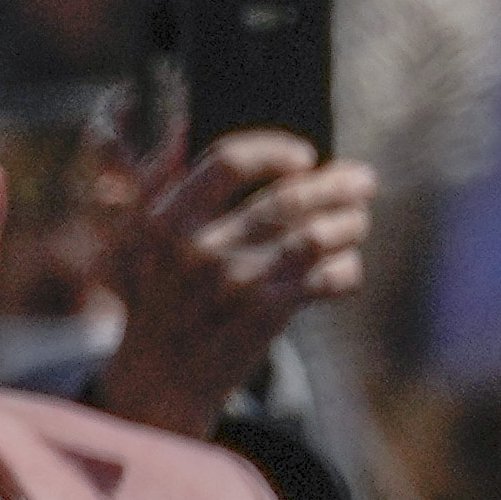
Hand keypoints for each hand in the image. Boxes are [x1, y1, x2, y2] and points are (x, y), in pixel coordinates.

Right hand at [91, 131, 376, 440]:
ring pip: (317, 236)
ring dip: (351, 222)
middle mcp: (200, 251)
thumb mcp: (137, 237)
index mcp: (167, 220)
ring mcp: (236, 285)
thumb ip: (158, 179)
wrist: (160, 379)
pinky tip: (347, 262)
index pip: (227, 161)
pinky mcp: (266, 317)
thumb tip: (187, 120)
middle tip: (363, 179)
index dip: (274, 150)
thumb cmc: (157, 295)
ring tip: (359, 218)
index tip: (305, 154)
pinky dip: (348, 267)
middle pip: (288, 198)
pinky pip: (327, 280)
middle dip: (338, 183)